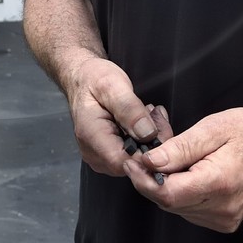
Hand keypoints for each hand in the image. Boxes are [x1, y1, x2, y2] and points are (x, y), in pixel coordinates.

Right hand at [63, 57, 172, 176]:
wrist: (82, 78)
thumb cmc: (93, 78)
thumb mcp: (112, 85)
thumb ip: (129, 109)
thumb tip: (147, 134)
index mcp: (91, 137)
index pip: (125, 162)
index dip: (149, 152)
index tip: (160, 127)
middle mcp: (94, 154)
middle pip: (134, 164)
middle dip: (153, 143)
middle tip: (156, 114)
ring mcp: (101, 157)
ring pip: (137, 161)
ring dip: (151, 140)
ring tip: (150, 114)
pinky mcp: (109, 155)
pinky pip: (133, 156)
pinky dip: (144, 140)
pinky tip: (146, 122)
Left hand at [121, 107, 242, 233]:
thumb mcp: (212, 128)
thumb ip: (179, 148)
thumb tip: (149, 161)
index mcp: (218, 182)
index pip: (167, 193)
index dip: (143, 179)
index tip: (133, 161)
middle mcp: (222, 206)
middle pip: (169, 201)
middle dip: (150, 177)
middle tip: (146, 151)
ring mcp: (224, 217)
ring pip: (176, 206)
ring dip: (164, 182)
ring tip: (166, 155)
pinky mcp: (224, 220)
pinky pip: (189, 209)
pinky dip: (179, 190)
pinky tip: (182, 169)